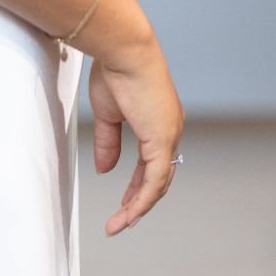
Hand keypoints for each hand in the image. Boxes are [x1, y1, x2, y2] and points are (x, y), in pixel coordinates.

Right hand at [88, 41, 183, 235]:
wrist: (123, 51)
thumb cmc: (116, 71)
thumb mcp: (108, 115)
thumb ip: (108, 143)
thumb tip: (105, 168)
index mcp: (159, 120)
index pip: (152, 162)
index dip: (138, 185)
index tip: (126, 202)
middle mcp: (170, 128)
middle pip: (159, 175)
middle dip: (139, 200)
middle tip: (123, 219)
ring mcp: (169, 133)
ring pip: (158, 181)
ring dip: (138, 206)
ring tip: (119, 224)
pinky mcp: (162, 138)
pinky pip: (155, 178)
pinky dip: (143, 199)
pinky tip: (130, 214)